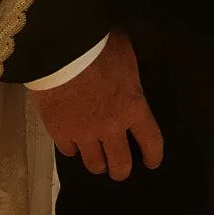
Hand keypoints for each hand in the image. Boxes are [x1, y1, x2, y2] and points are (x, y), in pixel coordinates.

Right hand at [29, 28, 162, 179]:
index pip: (152, 141)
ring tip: (96, 158)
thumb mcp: (125, 53)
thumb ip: (129, 74)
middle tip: (119, 167)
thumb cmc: (98, 44)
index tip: (151, 161)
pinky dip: (72, 148)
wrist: (60, 48)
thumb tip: (129, 77)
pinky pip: (69, 152)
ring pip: (94, 164)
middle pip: (121, 164)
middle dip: (122, 169)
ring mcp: (84, 133)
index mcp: (133, 107)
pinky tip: (72, 142)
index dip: (153, 156)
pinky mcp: (60, 132)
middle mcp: (112, 127)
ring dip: (98, 163)